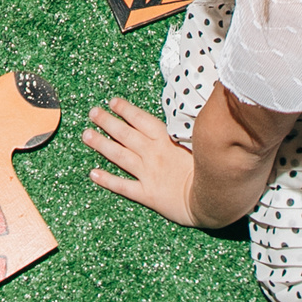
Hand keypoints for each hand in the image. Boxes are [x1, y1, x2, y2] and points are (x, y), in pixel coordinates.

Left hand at [83, 98, 203, 225]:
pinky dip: (107, 180)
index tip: (112, 102)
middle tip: (92, 112)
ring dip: (101, 145)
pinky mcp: (148, 195)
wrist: (215, 200)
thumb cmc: (213, 170)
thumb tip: (184, 116)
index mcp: (167, 140)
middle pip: (125, 134)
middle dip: (107, 122)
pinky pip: (123, 186)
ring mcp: (149, 174)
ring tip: (86, 135)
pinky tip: (93, 173)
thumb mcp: (202, 144)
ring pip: (119, 156)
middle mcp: (154, 154)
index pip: (141, 120)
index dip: (126, 110)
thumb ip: (187, 132)